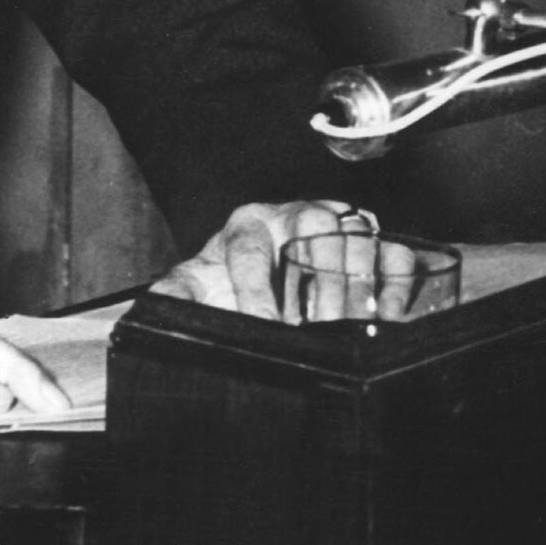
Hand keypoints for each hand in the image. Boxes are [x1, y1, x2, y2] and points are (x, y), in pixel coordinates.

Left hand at [155, 199, 376, 318]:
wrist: (269, 269)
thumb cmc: (232, 278)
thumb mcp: (199, 283)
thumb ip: (176, 293)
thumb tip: (149, 309)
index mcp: (248, 223)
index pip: (250, 245)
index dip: (257, 287)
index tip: (266, 324)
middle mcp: (293, 215)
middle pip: (313, 229)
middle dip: (315, 283)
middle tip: (317, 329)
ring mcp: (337, 224)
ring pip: (355, 236)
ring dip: (355, 286)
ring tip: (348, 329)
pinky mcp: (372, 242)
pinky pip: (393, 253)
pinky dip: (396, 284)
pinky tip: (389, 318)